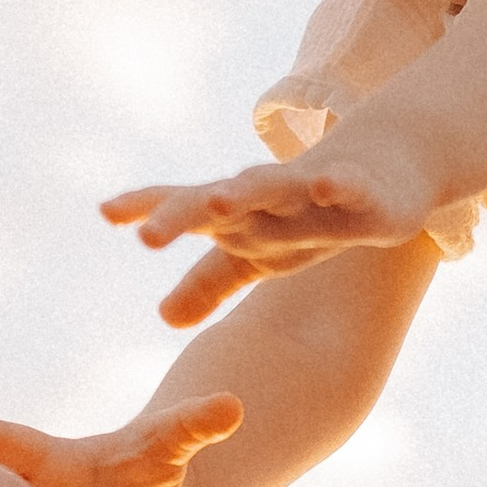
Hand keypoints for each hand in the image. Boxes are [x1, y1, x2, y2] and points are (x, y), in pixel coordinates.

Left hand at [103, 128, 437, 328]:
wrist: (381, 168)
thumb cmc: (306, 213)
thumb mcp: (257, 253)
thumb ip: (209, 282)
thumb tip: (164, 317)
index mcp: (239, 213)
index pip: (184, 207)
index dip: (149, 210)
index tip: (106, 212)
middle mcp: (266, 197)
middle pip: (216, 201)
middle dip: (181, 215)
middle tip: (148, 238)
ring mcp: (311, 190)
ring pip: (273, 188)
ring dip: (245, 191)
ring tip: (218, 201)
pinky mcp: (358, 192)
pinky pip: (345, 188)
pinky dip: (334, 186)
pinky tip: (324, 186)